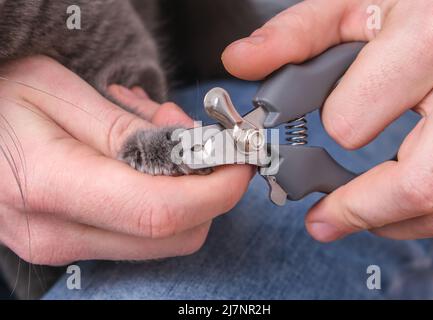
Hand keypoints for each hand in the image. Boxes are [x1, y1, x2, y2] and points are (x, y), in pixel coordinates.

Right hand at [0, 56, 251, 264]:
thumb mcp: (56, 92)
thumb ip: (125, 130)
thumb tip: (185, 152)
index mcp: (52, 185)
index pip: (161, 212)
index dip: (215, 191)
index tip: (238, 163)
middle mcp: (58, 233)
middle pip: (174, 235)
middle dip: (204, 187)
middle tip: (192, 136)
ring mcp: (64, 245)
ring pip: (162, 237)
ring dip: (181, 189)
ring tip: (155, 135)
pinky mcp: (70, 244)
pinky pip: (138, 232)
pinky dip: (157, 197)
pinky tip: (139, 158)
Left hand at [222, 0, 432, 240]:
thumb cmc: (416, 7)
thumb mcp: (353, 6)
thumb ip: (295, 34)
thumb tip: (239, 60)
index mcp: (425, 40)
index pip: (353, 122)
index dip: (334, 129)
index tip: (326, 131)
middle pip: (417, 185)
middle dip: (359, 210)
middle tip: (323, 219)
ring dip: (391, 219)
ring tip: (361, 210)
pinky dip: (425, 213)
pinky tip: (398, 198)